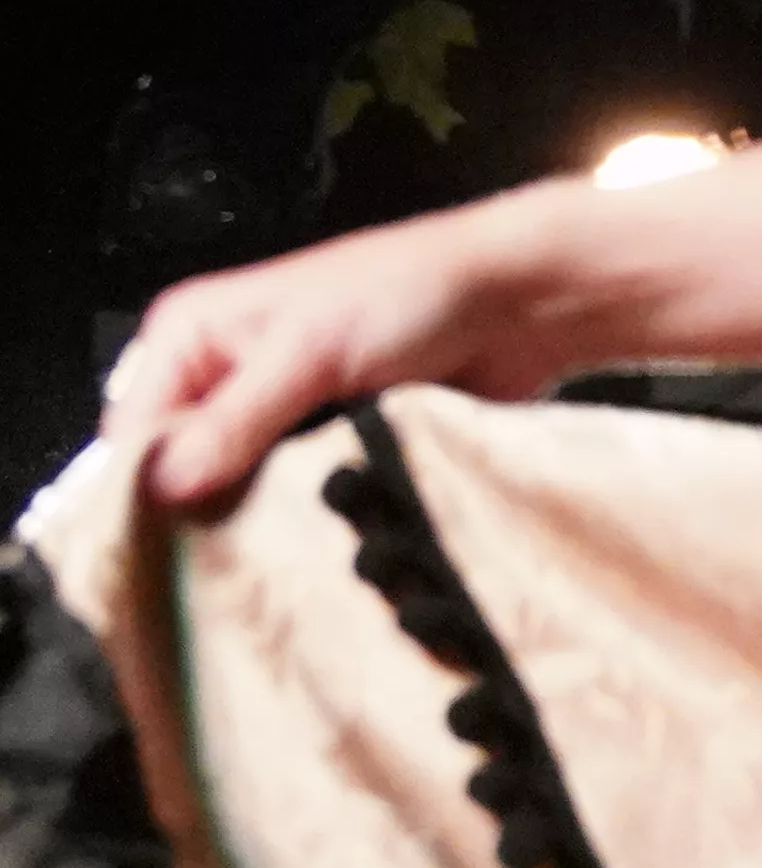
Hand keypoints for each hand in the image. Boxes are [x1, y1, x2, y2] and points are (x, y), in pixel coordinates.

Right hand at [108, 136, 761, 511]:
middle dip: (198, 513)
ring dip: (256, 520)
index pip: (133, 433)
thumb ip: (236, 419)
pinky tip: (312, 549)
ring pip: (237, 488)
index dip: (142, 493)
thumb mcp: (310, 353)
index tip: (155, 557)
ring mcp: (279, 412)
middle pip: (180, 468)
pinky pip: (297, 493)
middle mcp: (223, 375)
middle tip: (218, 573)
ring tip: (267, 567)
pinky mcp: (334, 440)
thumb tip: (163, 484)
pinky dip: (303, 515)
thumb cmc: (412, 294)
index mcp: (190, 336)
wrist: (523, 301)